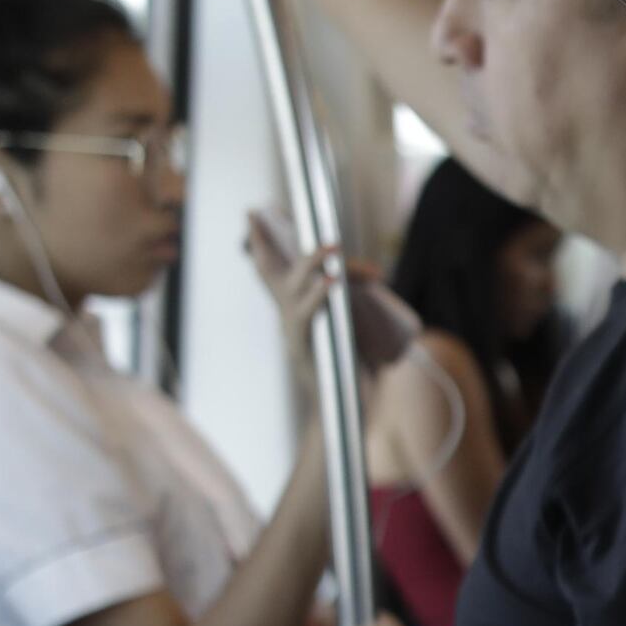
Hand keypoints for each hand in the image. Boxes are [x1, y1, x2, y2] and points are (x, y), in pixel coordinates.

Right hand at [247, 214, 420, 374]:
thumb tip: (373, 273)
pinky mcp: (304, 348)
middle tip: (264, 215)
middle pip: (271, 272)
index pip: (271, 272)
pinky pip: (308, 315)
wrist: (346, 410)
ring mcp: (293, 332)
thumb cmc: (352, 368)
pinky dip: (319, 296)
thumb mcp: (349, 325)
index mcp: (295, 311)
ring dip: (314, 263)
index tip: (251, 215)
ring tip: (333, 246)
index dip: (261, 244)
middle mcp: (289, 318)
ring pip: (295, 289)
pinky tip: (331, 281)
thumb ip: (351, 300)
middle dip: (264, 241)